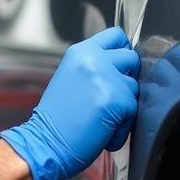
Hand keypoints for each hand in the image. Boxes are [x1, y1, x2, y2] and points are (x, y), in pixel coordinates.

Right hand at [0, 27, 139, 179]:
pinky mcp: (117, 100)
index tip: (119, 66)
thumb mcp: (70, 77)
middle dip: (126, 78)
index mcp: (81, 52)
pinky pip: (134, 112)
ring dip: (124, 105)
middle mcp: (94, 60)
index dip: (122, 51)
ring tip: (101, 118)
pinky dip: (122, 127)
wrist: (44, 143)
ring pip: (134, 87)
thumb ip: (94, 66)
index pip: (116, 36)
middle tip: (109, 97)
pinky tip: (102, 131)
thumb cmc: (56, 119)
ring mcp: (107, 79)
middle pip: (131, 58)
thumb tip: (119, 66)